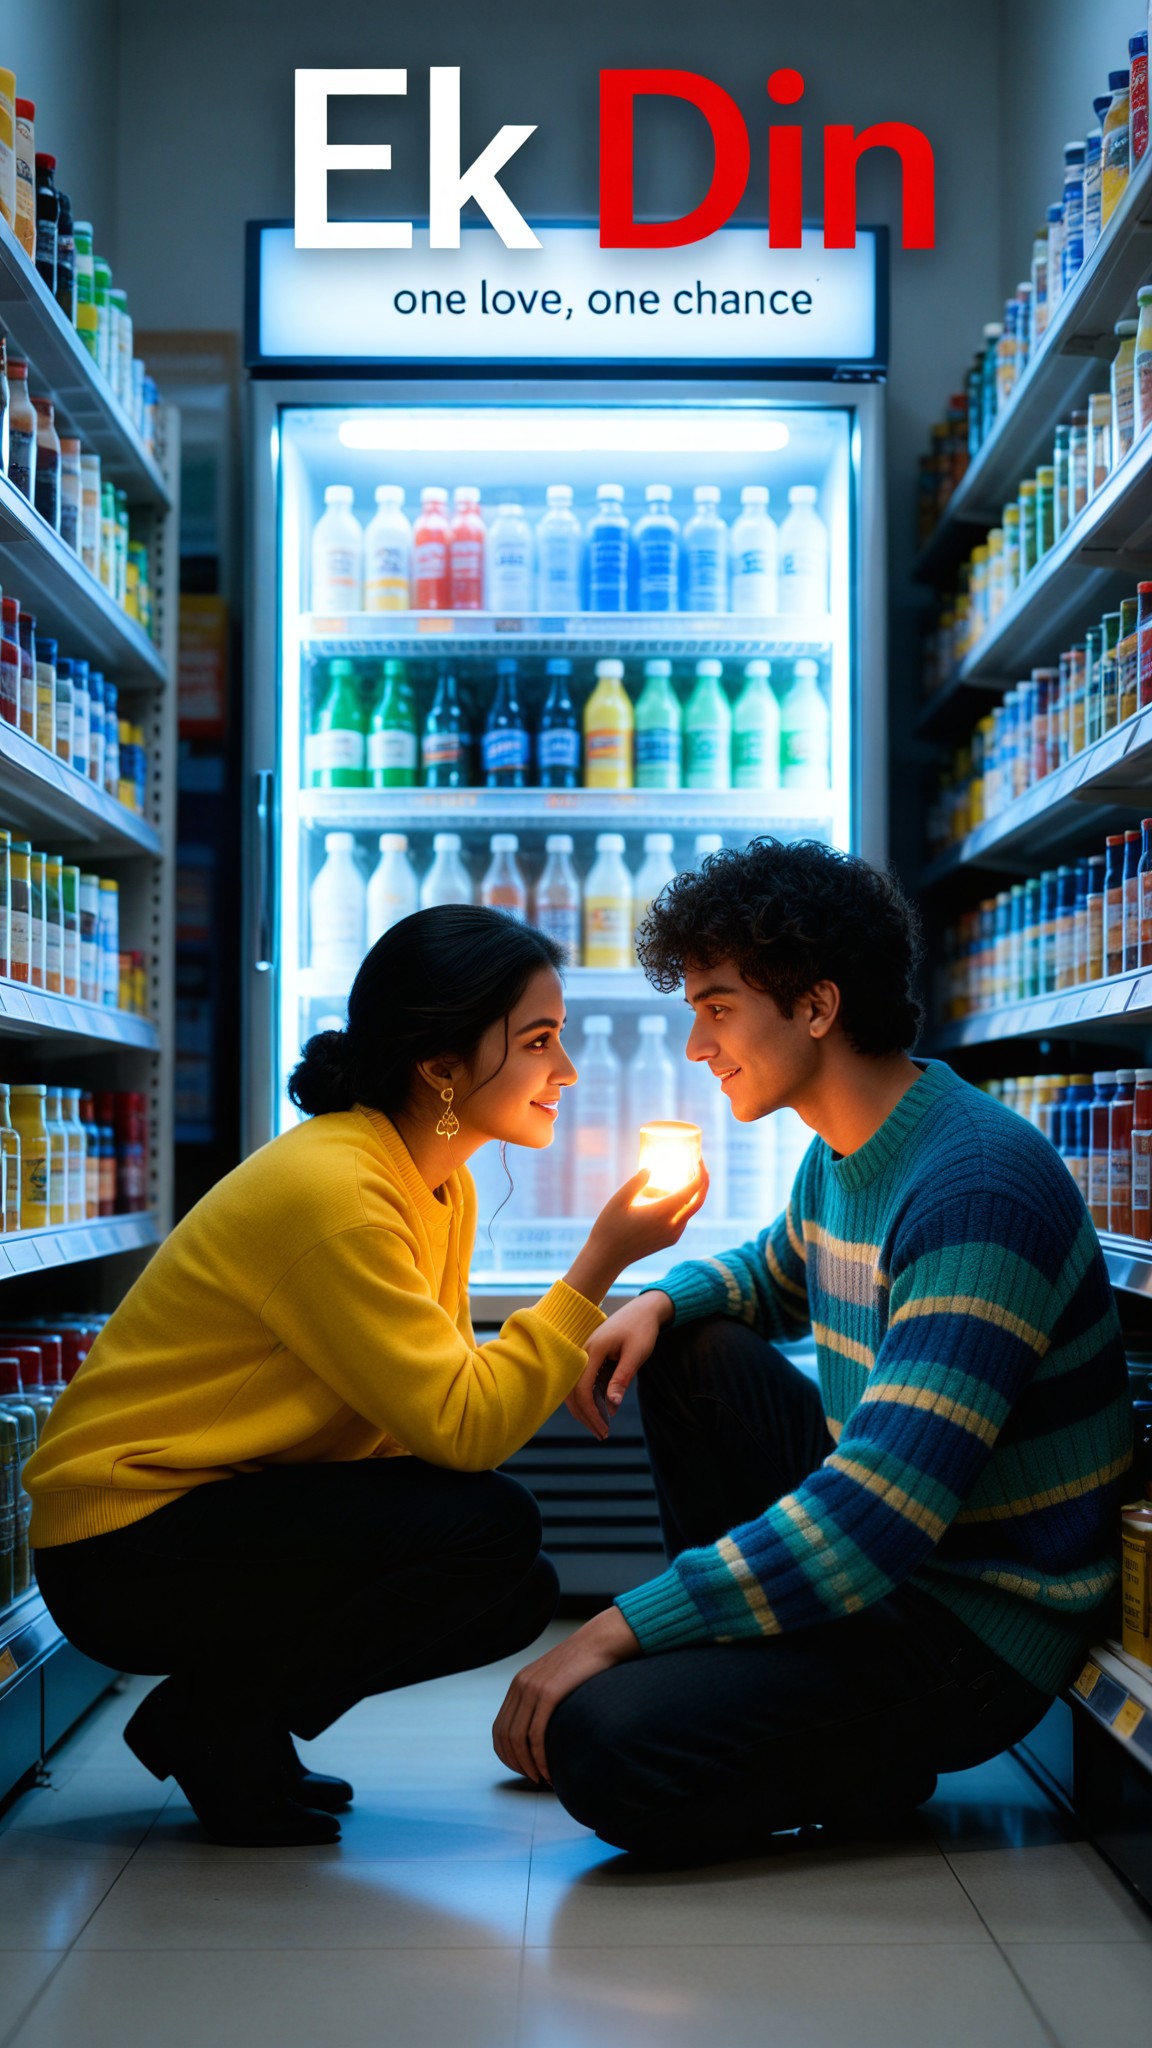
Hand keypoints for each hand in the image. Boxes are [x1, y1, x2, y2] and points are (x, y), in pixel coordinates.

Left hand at [492, 1606, 639, 1784]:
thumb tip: (542, 1729)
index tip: (521, 1769)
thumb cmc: (584, 1665)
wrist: (600, 1641)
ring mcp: (533, 1688)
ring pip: (518, 1739)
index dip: (505, 1754)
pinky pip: (536, 1734)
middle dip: (515, 1763)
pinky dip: (539, 1757)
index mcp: (519, 1684)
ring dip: (527, 1765)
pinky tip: (548, 1770)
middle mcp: (521, 1685)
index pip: (499, 1728)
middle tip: (531, 1778)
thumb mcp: (555, 1680)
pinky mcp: (549, 1693)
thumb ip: (543, 1698)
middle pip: (504, 1736)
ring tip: (540, 1779)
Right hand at [563, 1163, 707, 1312]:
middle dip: (704, 1181)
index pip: (691, 1190)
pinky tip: (674, 1195)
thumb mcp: (618, 1201)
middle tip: (700, 1164)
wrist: (607, 1258)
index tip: (697, 1158)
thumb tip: (650, 1169)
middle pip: (699, 1201)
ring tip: (685, 1175)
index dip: (699, 1173)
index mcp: (662, 1213)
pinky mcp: (670, 1240)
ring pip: (691, 1211)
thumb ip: (635, 1183)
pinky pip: (683, 1220)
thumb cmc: (609, 1228)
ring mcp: (673, 1235)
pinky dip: (684, 1205)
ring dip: (693, 1193)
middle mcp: (672, 1225)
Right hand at [566, 1290, 673, 1438]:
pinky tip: (603, 1409)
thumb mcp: (636, 1354)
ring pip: (576, 1387)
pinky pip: (584, 1380)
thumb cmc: (642, 1329)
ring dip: (586, 1408)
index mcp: (593, 1350)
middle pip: (573, 1391)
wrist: (644, 1309)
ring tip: (600, 1426)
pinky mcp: (591, 1356)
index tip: (604, 1429)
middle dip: (585, 1415)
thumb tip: (611, 1406)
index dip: (590, 1413)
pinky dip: (590, 1397)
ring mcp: (585, 1354)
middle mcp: (583, 1352)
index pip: (582, 1389)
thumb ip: (621, 1379)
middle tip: (601, 1434)